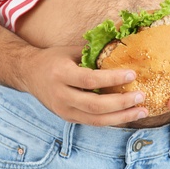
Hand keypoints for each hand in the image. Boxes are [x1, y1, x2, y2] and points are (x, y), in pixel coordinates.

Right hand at [22, 46, 147, 125]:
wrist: (28, 74)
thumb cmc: (53, 59)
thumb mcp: (70, 51)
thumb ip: (93, 53)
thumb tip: (122, 46)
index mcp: (61, 74)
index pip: (90, 80)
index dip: (112, 78)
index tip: (132, 74)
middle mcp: (61, 95)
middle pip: (94, 105)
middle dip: (121, 103)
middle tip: (141, 96)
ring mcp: (63, 110)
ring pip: (95, 120)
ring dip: (121, 117)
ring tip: (141, 111)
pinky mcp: (67, 118)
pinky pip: (93, 122)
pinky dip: (111, 120)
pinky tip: (127, 115)